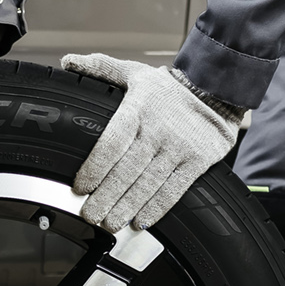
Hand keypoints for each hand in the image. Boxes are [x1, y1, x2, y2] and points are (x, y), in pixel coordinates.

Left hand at [61, 54, 243, 232]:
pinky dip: (156, 208)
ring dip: (127, 207)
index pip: (111, 143)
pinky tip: (141, 221)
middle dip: (106, 197)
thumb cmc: (170, 89)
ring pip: (148, 184)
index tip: (80, 187)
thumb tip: (67, 62)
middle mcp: (157, 131)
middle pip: (126, 170)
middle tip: (90, 216)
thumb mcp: (135, 73)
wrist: (217, 90)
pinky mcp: (196, 162)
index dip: (95, 168)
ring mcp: (178, 148)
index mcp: (138, 110)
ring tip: (110, 223)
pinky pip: (173, 189)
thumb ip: (100, 68)